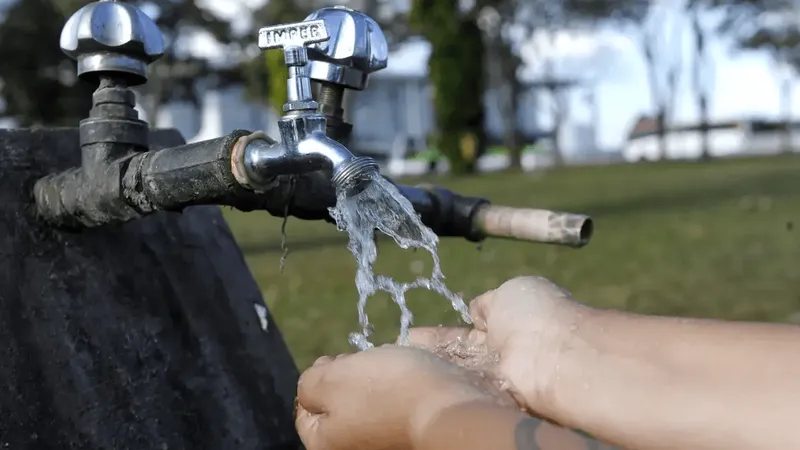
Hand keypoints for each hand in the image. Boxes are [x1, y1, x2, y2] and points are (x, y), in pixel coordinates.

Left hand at [295, 345, 514, 449]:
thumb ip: (309, 383)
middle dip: (348, 379)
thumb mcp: (332, 378)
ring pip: (367, 405)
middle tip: (365, 363)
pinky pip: (394, 410)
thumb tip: (313, 384)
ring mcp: (382, 445)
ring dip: (375, 383)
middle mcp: (353, 449)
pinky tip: (409, 381)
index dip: (318, 377)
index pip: (304, 410)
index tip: (338, 360)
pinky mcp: (408, 437)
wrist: (449, 409)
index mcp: (325, 444)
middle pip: (338, 407)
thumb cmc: (386, 391)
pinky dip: (398, 394)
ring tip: (391, 368)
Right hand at [405, 276, 588, 417]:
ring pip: (455, 371)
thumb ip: (488, 303)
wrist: (556, 355)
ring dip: (430, 366)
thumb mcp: (510, 292)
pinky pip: (459, 388)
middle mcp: (498, 354)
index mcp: (505, 323)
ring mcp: (492, 377)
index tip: (413, 334)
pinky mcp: (489, 398)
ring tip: (398, 363)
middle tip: (400, 350)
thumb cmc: (536, 315)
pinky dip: (438, 382)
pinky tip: (411, 379)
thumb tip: (475, 310)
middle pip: (456, 355)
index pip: (466, 331)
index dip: (441, 335)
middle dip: (430, 352)